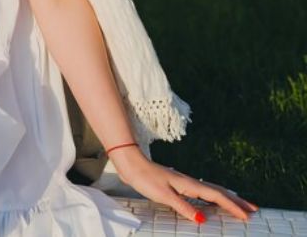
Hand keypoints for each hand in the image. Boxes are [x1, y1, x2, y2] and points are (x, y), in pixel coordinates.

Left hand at [111, 147, 258, 223]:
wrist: (131, 164)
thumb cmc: (146, 178)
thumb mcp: (164, 196)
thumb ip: (183, 207)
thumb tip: (202, 220)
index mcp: (190, 185)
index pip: (217, 197)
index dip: (232, 207)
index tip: (247, 215)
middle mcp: (190, 182)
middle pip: (219, 192)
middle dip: (236, 201)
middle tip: (253, 209)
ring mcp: (184, 182)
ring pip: (212, 190)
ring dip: (227, 198)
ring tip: (239, 204)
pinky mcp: (178, 183)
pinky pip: (202, 191)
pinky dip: (213, 196)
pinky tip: (211, 200)